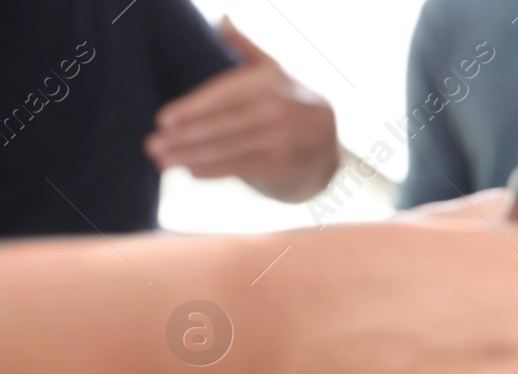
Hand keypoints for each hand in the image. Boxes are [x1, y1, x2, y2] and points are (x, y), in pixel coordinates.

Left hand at [146, 19, 338, 202]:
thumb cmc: (289, 98)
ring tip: (163, 161)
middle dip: (183, 138)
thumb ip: (245, 46)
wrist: (327, 137)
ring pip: (228, 151)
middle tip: (152, 146)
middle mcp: (276, 112)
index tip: (163, 119)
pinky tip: (191, 171)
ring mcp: (280, 141)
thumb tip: (223, 20)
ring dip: (191, 157)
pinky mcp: (281, 165)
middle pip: (221, 127)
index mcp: (267, 83)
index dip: (192, 109)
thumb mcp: (272, 68)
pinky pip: (241, 168)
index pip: (223, 97)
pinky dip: (214, 171)